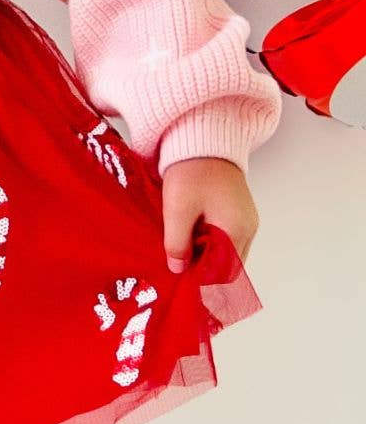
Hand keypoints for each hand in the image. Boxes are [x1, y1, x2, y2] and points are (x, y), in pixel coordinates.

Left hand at [162, 156, 258, 272]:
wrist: (204, 141)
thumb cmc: (192, 171)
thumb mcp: (177, 210)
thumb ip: (177, 243)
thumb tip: (177, 268)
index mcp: (236, 230)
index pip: (225, 273)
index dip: (203, 281)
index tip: (180, 281)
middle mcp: (247, 229)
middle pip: (228, 265)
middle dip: (203, 270)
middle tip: (177, 270)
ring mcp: (244, 221)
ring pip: (225, 253)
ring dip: (204, 257)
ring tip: (179, 254)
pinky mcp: (236, 214)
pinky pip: (224, 239)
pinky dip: (207, 244)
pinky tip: (188, 239)